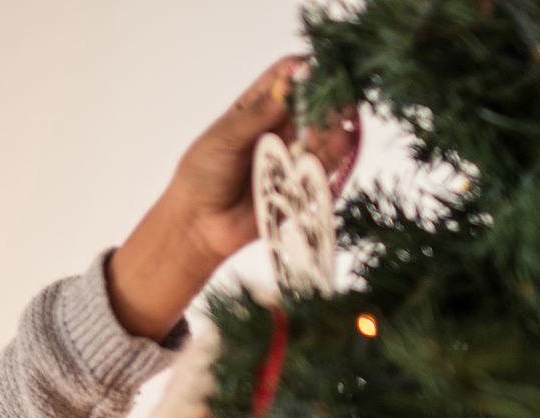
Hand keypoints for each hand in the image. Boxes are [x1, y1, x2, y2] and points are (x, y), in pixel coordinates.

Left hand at [105, 55, 359, 340]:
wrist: (197, 225)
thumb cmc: (201, 177)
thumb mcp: (223, 138)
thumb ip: (257, 115)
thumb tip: (289, 84)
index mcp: (255, 108)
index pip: (285, 77)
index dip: (302, 70)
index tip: (315, 69)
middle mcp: (277, 128)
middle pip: (312, 103)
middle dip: (327, 96)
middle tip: (339, 95)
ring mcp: (290, 155)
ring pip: (323, 132)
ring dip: (334, 123)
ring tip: (341, 118)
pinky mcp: (299, 183)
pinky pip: (323, 165)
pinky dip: (335, 152)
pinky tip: (342, 140)